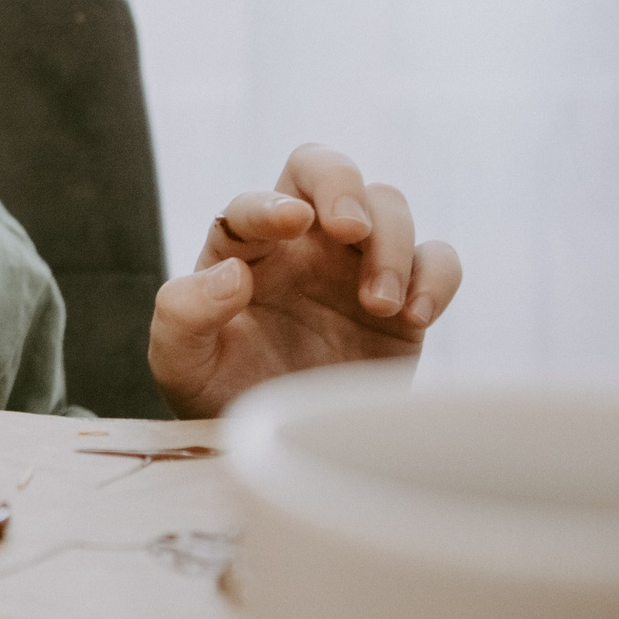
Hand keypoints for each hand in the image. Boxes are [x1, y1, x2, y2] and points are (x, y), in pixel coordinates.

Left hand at [148, 144, 462, 418]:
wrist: (282, 448)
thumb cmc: (222, 396)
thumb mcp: (181, 363)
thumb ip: (184, 314)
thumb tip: (232, 274)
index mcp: (243, 250)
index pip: (255, 203)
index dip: (270, 206)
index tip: (292, 224)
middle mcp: (301, 246)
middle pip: (325, 169)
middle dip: (342, 184)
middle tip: (350, 230)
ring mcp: (355, 267)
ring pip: (388, 205)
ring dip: (391, 243)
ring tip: (379, 305)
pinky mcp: (404, 300)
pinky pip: (437, 258)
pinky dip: (436, 276)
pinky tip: (415, 318)